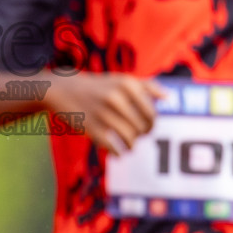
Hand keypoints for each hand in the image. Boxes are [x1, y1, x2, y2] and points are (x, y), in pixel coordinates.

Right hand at [47, 73, 164, 154]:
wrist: (63, 90)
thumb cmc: (98, 87)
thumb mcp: (121, 80)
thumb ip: (146, 86)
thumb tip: (168, 98)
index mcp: (127, 84)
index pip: (152, 113)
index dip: (151, 124)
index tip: (146, 126)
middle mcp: (116, 97)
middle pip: (142, 127)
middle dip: (142, 135)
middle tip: (137, 135)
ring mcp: (103, 113)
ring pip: (130, 139)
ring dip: (132, 146)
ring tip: (129, 145)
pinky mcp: (92, 128)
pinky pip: (114, 148)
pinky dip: (118, 153)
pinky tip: (117, 151)